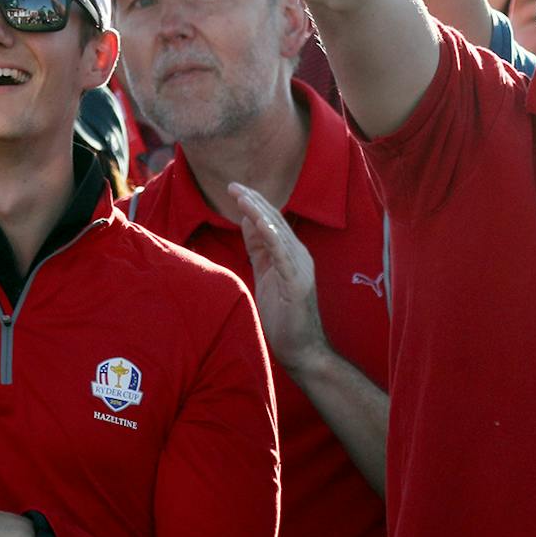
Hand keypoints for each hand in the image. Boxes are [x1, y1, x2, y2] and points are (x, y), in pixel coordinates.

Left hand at [230, 183, 328, 372]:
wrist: (302, 350)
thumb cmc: (283, 317)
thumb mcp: (266, 275)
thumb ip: (259, 249)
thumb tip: (248, 221)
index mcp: (291, 253)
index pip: (272, 220)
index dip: (254, 203)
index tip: (235, 189)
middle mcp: (299, 255)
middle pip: (275, 220)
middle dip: (254, 200)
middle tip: (233, 185)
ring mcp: (300, 268)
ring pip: (278, 232)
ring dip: (259, 212)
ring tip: (242, 197)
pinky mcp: (297, 283)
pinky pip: (283, 255)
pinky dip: (272, 236)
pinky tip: (260, 222)